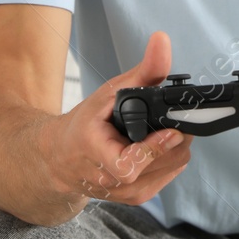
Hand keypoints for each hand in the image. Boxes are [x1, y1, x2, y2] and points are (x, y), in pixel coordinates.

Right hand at [40, 31, 191, 211]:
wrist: (61, 157)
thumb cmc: (85, 125)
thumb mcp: (109, 92)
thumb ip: (143, 71)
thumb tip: (162, 40)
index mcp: (97, 156)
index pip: (131, 163)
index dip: (154, 147)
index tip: (173, 131)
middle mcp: (112, 180)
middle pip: (163, 162)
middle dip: (176, 137)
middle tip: (177, 117)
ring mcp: (125, 193)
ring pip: (172, 169)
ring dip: (177, 146)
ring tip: (167, 127)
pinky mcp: (137, 198)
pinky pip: (169, 176)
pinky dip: (171, 157)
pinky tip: (161, 144)